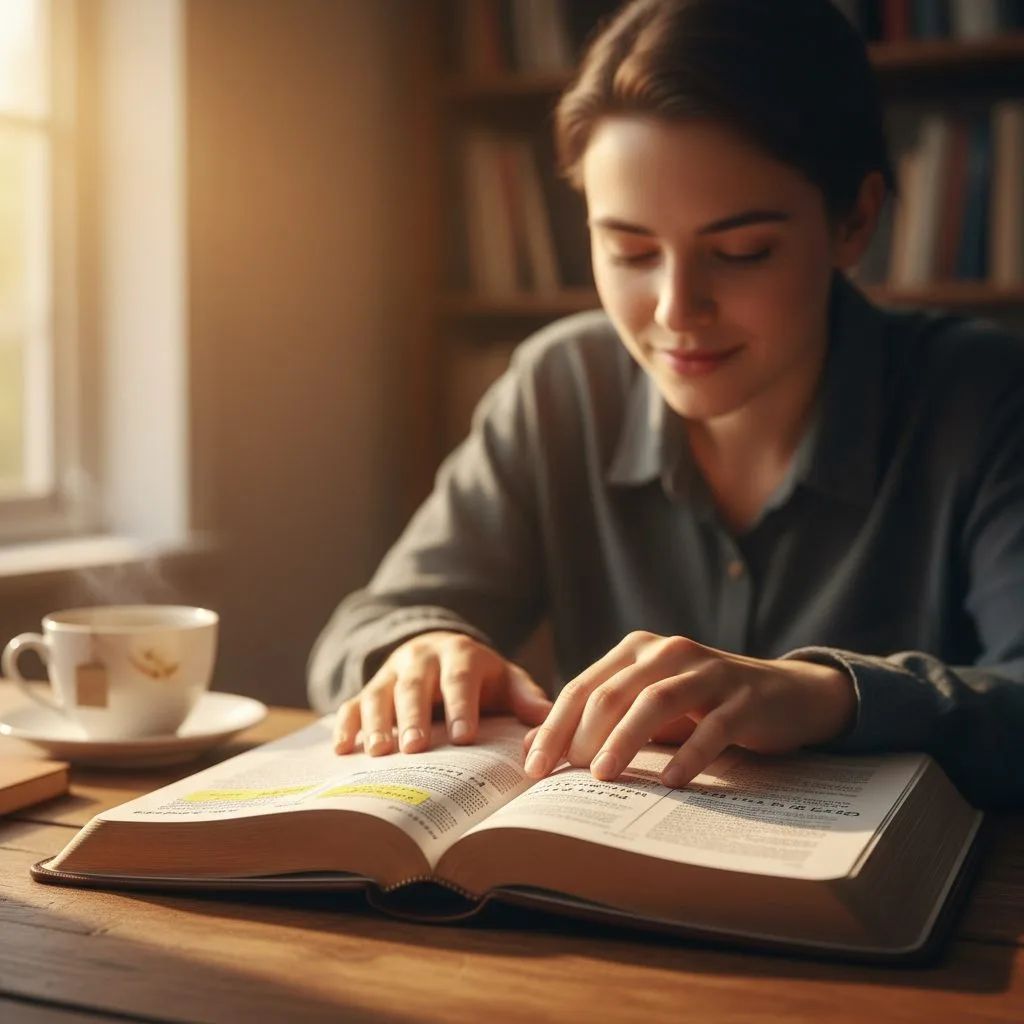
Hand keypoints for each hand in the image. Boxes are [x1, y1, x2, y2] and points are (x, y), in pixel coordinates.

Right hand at [333, 631, 551, 755]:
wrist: (440, 649)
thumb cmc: (479, 676)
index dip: (461, 707)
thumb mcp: (505, 679)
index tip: (464, 738)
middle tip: (416, 748)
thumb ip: (525, 697)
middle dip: (414, 717)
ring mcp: (392, 672)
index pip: (460, 680)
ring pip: (381, 693)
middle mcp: (422, 658)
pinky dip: (346, 724)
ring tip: (379, 752)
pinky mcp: (370, 687)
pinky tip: (342, 749)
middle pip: (416, 685)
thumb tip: (547, 719)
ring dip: (378, 722)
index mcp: (460, 655)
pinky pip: (353, 703)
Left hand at [522, 632, 855, 788]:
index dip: (554, 726)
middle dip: (581, 735)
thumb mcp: (648, 708)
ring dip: (625, 740)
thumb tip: (532, 749)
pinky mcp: (744, 698)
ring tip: (604, 775)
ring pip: (655, 702)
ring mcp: (708, 672)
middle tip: (564, 777)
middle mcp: (668, 652)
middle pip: (612, 693)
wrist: (787, 693)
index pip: (584, 688)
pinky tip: (669, 781)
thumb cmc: (705, 705)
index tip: (534, 768)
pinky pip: (712, 726)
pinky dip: (689, 754)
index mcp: (638, 651)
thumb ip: (595, 723)